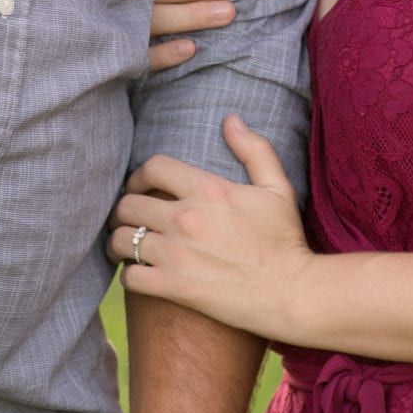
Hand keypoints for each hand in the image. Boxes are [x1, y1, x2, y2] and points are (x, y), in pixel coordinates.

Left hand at [109, 117, 313, 336]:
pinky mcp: (174, 287)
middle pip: (127, 204)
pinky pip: (130, 277)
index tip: (139, 186)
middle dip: (123, 210)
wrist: (293, 292)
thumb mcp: (277, 188)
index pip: (153, 167)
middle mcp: (185, 217)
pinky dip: (130, 275)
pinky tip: (139, 275)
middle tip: (127, 219)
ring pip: (121, 240)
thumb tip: (231, 119)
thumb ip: (254, 149)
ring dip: (118, 243)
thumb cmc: (286, 240)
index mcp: (207, 189)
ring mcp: (177, 254)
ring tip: (125, 247)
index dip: (138, 175)